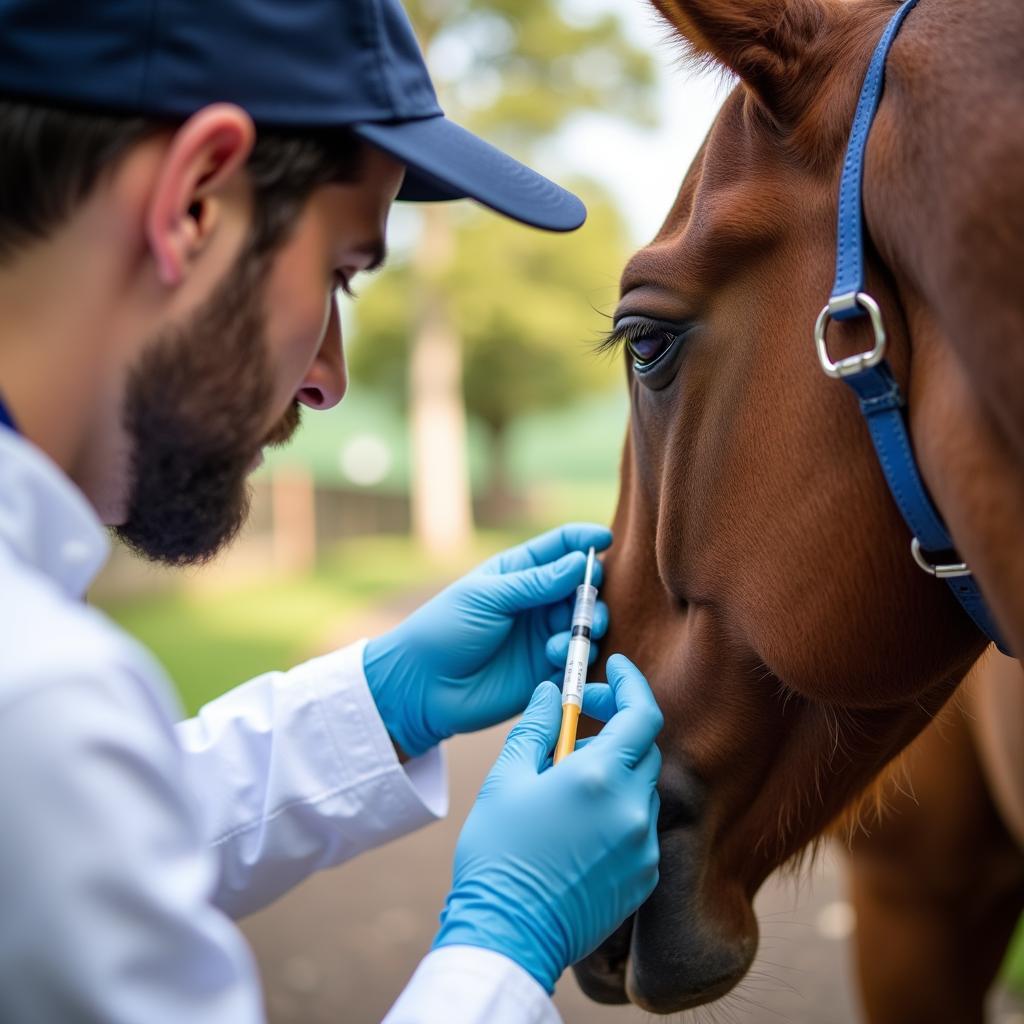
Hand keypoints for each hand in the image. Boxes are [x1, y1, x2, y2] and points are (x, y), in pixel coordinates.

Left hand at [363, 524, 610, 756]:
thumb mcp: (487, 597)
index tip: (607, 539)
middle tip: (589, 601)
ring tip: (568, 636)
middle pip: (583, 586)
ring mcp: (543, 636)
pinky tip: (553, 656)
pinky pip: (578, 659)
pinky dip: (577, 655)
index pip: (561, 547)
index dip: (585, 540)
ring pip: (587, 623)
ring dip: (587, 625)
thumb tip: (580, 562)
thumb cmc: (445, 629)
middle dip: (592, 591)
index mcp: (519, 572)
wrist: (422, 687)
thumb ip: (535, 582)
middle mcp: (537, 602)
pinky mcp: (546, 670)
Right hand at [432, 655, 662, 992]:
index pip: (641, 713)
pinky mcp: (644, 877)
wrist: (508, 935)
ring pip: (642, 788)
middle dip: (616, 727)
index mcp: (600, 777)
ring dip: (615, 773)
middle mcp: (633, 809)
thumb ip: (535, 728)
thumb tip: (550, 694)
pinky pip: (640, 826)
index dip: (631, 683)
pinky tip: (580, 823)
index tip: (616, 668)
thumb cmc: (498, 854)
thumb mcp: (506, 779)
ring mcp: (643, 847)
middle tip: (578, 726)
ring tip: (566, 785)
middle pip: (644, 747)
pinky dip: (619, 811)